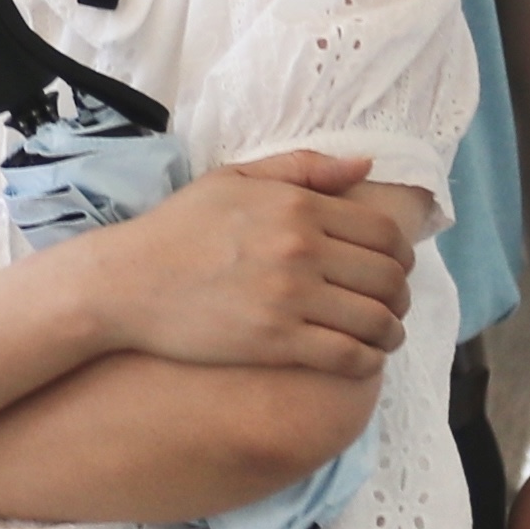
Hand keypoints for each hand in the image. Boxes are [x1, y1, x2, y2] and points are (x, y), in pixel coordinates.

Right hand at [73, 150, 413, 378]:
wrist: (127, 282)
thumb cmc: (178, 228)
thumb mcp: (235, 178)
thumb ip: (304, 168)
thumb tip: (366, 167)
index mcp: (297, 206)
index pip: (385, 233)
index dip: (402, 255)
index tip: (395, 268)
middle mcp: (301, 249)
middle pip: (389, 278)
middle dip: (401, 295)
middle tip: (392, 304)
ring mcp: (290, 298)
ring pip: (377, 320)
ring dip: (391, 331)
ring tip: (383, 335)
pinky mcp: (277, 342)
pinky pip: (349, 356)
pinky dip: (369, 361)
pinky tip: (363, 358)